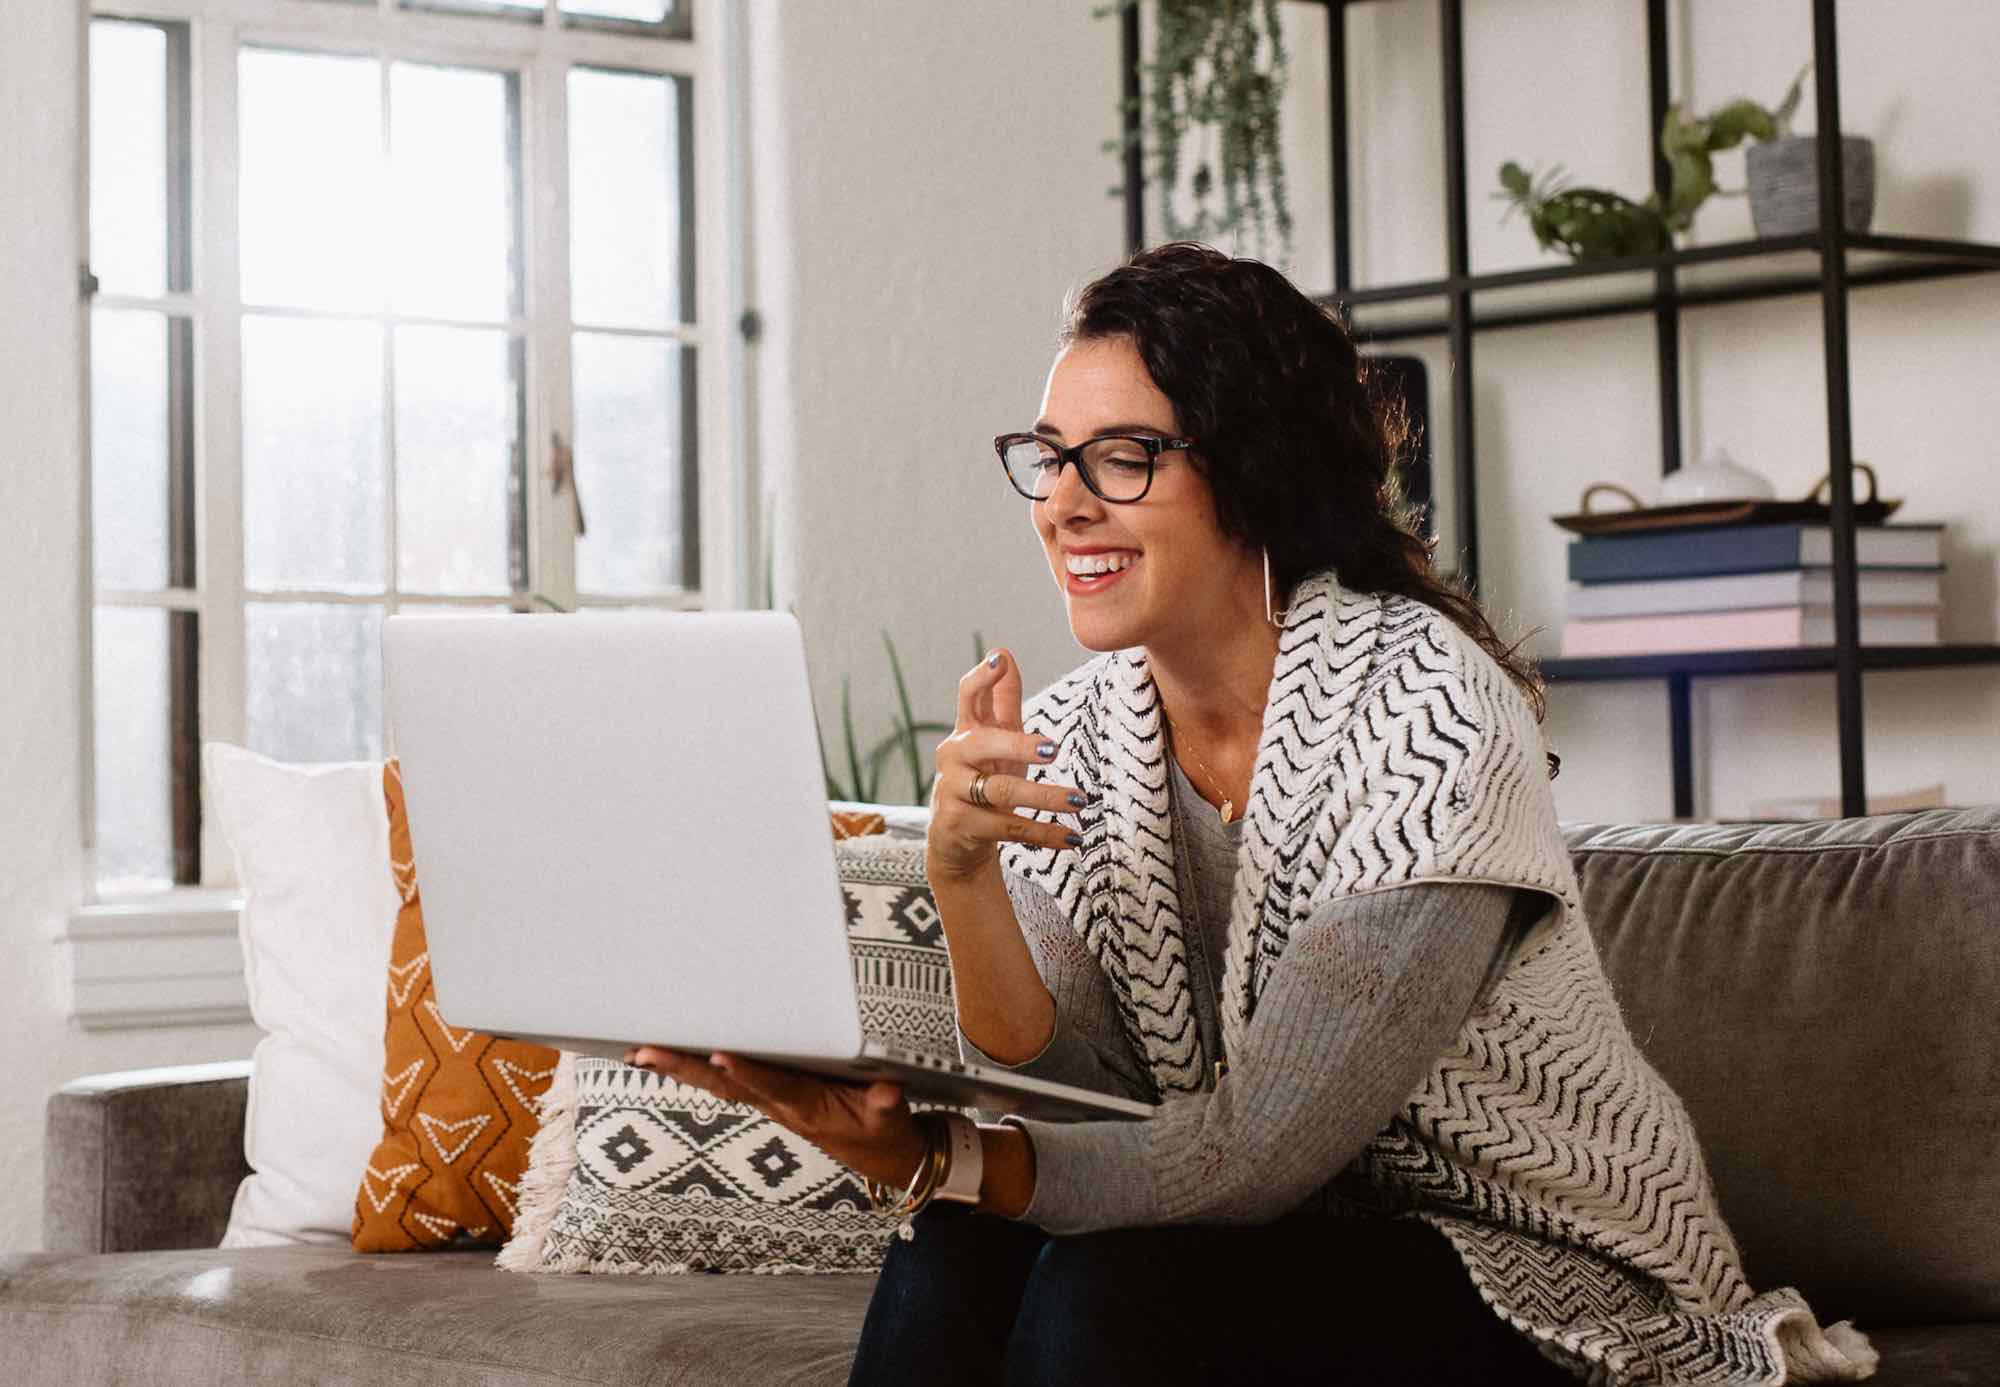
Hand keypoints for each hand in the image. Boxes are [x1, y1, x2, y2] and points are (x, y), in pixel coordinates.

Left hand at [623, 1046, 928, 1191]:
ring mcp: (772, 1102)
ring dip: (679, 1069)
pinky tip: (672, 1060)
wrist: (884, 1156)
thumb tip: (887, 1091)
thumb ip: (886, 1104)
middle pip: (725, 1086)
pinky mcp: (773, 1097)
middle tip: (644, 1052)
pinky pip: (728, 1082)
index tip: (720, 1057)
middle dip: (685, 1069)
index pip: (772, 1087)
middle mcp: (780, 1105)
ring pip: (718, 1084)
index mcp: (807, 1108)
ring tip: (640, 1052)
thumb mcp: (892, 1120)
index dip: (747, 1073)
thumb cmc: (886, 1131)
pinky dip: (698, 1070)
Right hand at [926, 648, 1087, 883]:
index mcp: (966, 731)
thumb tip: (1005, 652)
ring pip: (1002, 792)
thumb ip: (1002, 700)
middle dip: (1019, 746)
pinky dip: (1045, 834)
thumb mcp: (996, 740)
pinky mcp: (962, 825)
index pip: (967, 697)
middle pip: (985, 744)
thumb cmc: (983, 779)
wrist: (957, 841)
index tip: (1001, 660)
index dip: (982, 678)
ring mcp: (954, 792)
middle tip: (1053, 750)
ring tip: (1080, 800)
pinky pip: (1009, 828)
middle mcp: (954, 757)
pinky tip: (1072, 837)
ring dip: (1045, 796)